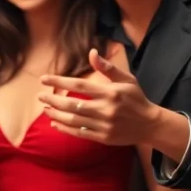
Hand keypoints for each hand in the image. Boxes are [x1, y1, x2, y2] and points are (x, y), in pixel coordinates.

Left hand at [39, 49, 161, 144]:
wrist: (151, 125)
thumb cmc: (136, 99)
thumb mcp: (126, 80)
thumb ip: (107, 67)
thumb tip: (92, 52)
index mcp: (110, 93)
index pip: (79, 85)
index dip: (59, 81)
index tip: (44, 79)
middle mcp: (106, 109)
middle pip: (72, 104)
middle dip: (53, 99)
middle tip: (40, 96)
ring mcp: (104, 125)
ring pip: (73, 120)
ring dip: (56, 114)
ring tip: (45, 108)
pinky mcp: (103, 137)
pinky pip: (79, 133)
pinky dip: (64, 128)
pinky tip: (54, 123)